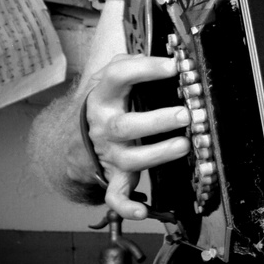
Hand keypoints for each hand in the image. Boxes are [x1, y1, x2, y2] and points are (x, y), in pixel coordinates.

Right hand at [82, 53, 191, 220]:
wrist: (78, 132)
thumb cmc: (111, 98)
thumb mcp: (115, 73)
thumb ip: (138, 60)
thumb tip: (174, 52)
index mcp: (104, 95)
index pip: (119, 75)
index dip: (145, 69)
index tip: (175, 65)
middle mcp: (105, 125)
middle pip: (125, 125)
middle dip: (156, 121)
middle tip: (185, 114)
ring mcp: (109, 153)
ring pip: (129, 160)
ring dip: (157, 155)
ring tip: (184, 145)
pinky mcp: (115, 175)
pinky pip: (116, 196)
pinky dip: (126, 207)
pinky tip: (143, 212)